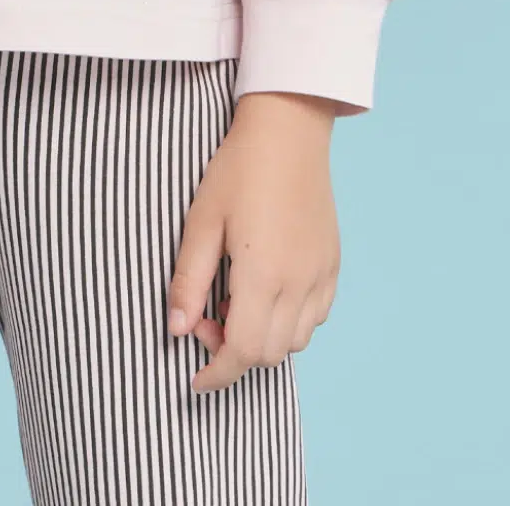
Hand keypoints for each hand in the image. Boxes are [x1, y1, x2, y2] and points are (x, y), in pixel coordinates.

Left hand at [166, 91, 340, 392]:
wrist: (288, 129)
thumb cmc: (238, 169)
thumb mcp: (201, 221)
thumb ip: (188, 280)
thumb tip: (177, 330)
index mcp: (264, 274)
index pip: (242, 351)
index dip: (216, 374)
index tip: (195, 380)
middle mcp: (300, 282)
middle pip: (269, 353)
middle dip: (233, 353)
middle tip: (206, 318)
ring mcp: (321, 274)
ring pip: (295, 340)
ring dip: (263, 339)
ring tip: (235, 301)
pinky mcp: (333, 263)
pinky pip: (316, 316)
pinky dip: (290, 322)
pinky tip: (267, 291)